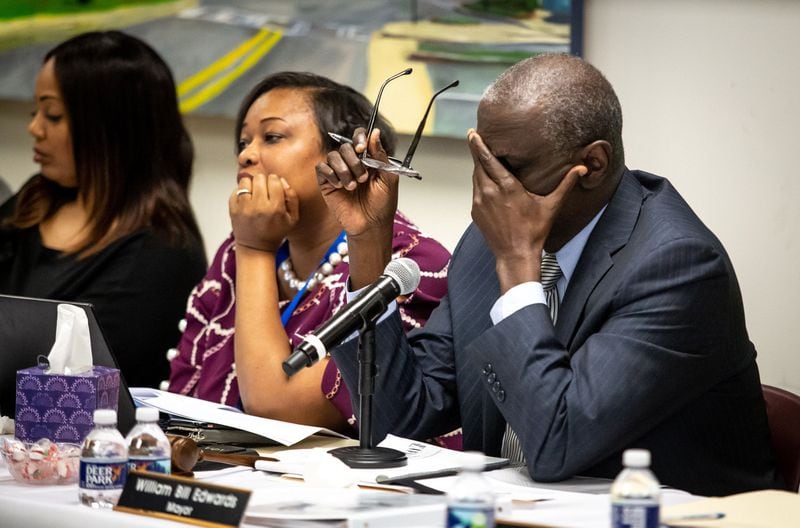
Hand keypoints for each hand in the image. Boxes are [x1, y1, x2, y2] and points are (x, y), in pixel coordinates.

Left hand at [229, 172, 298, 251]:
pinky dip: (241, 192)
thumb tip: (282, 181)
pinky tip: (247, 200)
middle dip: (263, 182)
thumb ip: (292, 197)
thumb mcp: (292, 218)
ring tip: (255, 194)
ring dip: (251, 185)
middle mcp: (259, 206)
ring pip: (246, 181)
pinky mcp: (233, 209)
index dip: (275, 182)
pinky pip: (236, 190)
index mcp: (275, 208)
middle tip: (264, 192)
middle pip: (260, 178)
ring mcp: (244, 208)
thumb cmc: (275, 232)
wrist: (256, 248)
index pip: (274, 179)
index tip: (274, 188)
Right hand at [315, 127, 397, 238]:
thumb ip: (380, 155)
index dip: (359, 139)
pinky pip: (321, 168)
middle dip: (354, 161)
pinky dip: (331, 175)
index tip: (362, 150)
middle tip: (363, 179)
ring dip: (343, 170)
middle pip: (345, 146)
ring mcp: (338, 172)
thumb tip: (375, 133)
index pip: (359, 138)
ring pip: (333, 156)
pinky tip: (340, 187)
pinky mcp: (327, 182)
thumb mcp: (388, 178)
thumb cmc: (382, 205)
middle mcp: (351, 163)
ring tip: (352, 187)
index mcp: (367, 159)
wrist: (371, 225)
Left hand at [467, 129, 585, 288]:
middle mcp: (489, 192)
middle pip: (478, 165)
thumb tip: (583, 168)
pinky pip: (475, 191)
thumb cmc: (534, 231)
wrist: (515, 254)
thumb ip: (566, 184)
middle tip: (475, 137)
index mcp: (507, 186)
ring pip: (476, 178)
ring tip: (482, 157)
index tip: (474, 133)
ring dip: (479, 167)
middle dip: (477, 151)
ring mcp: (480, 202)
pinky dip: (480, 183)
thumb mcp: (551, 205)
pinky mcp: (475, 212)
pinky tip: (485, 181)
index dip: (479, 145)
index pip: (488, 160)